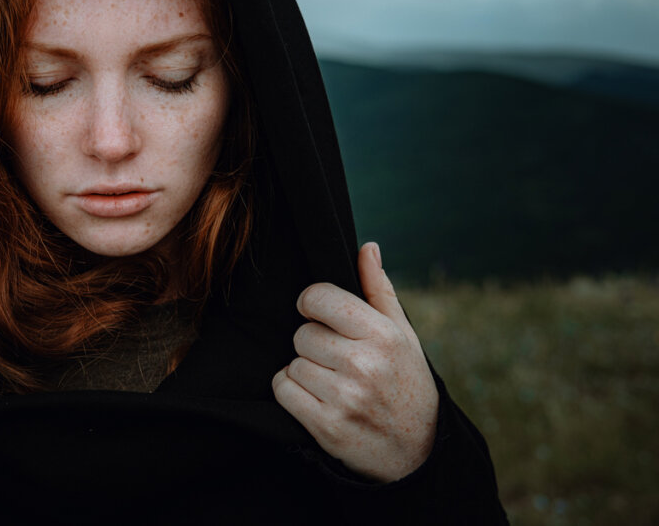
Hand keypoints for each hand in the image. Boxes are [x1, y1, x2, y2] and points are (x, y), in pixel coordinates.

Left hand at [272, 242, 437, 481]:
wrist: (417, 453)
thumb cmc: (406, 383)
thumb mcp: (402, 334)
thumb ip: (379, 290)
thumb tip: (367, 247)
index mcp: (382, 334)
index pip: (319, 297)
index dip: (311, 303)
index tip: (317, 313)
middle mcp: (364, 365)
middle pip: (301, 333)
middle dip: (312, 342)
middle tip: (334, 357)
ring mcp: (345, 398)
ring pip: (291, 362)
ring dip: (302, 369)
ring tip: (329, 380)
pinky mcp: (327, 427)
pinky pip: (282, 390)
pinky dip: (290, 391)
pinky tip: (314, 396)